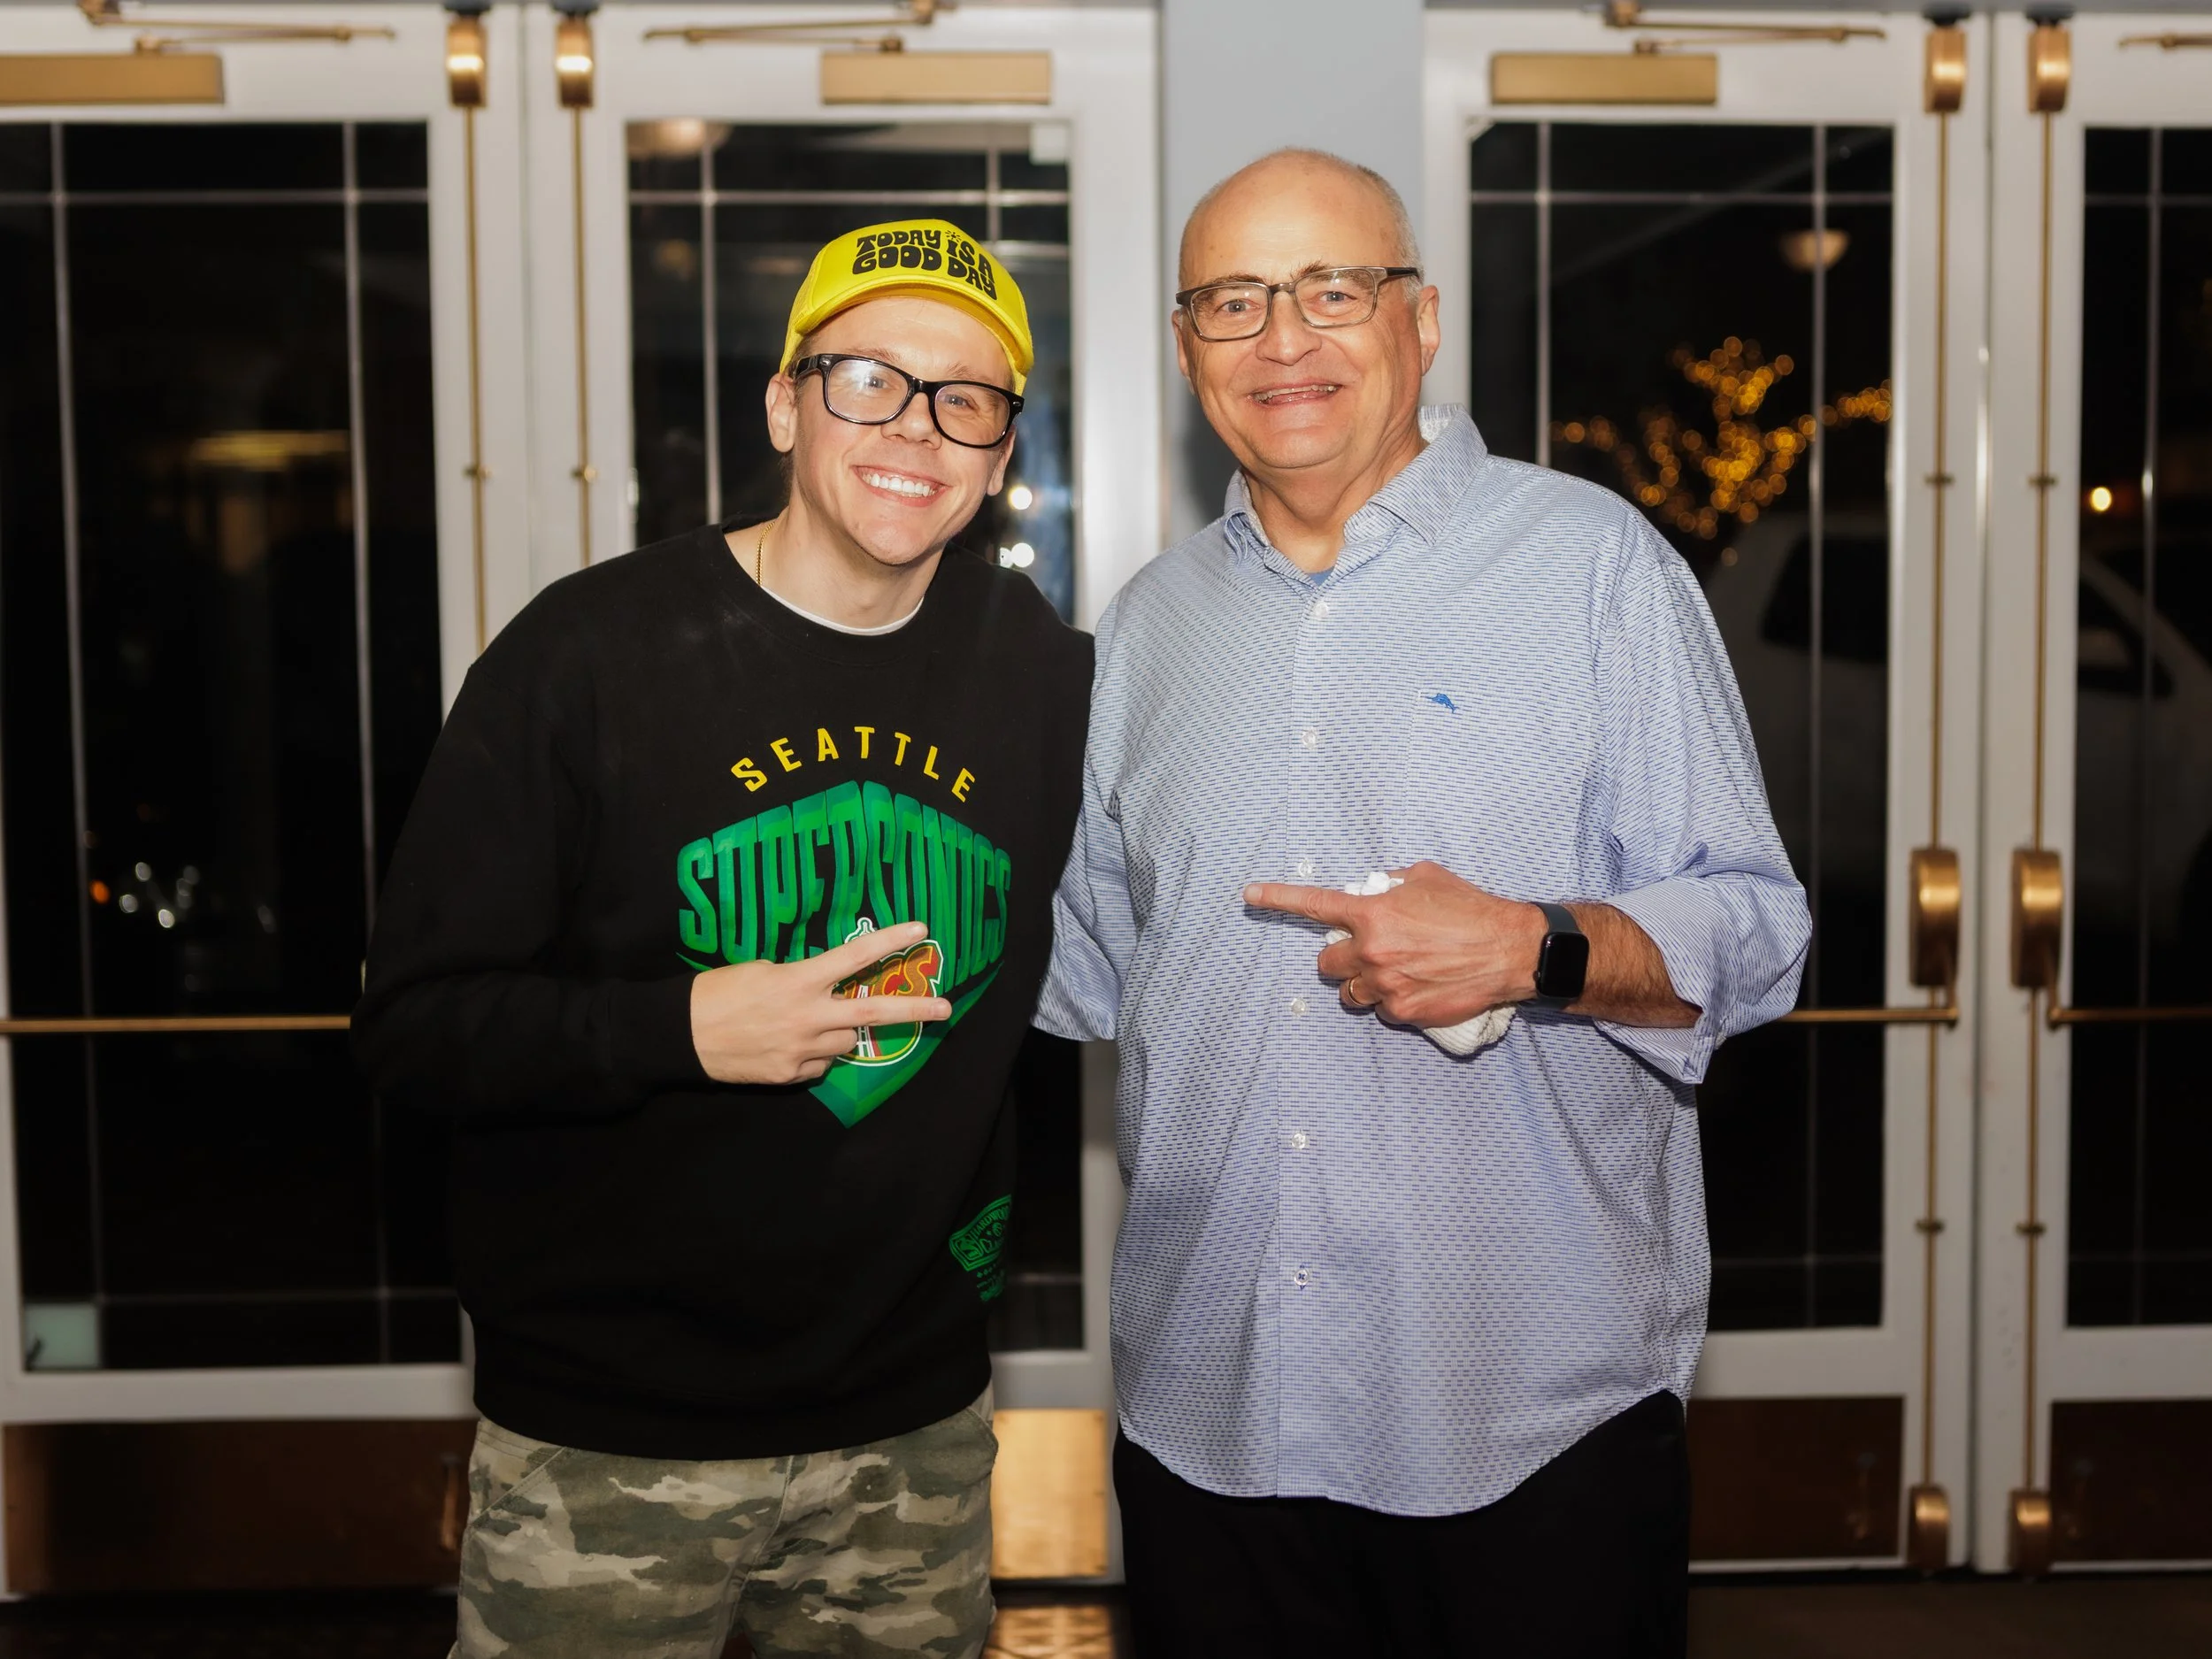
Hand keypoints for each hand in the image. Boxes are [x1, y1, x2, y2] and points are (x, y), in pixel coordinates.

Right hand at [689, 922, 951, 1084]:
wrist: (681, 1036)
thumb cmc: (717, 991)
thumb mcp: (761, 969)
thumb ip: (801, 978)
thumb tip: (826, 988)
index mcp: (799, 981)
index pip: (853, 957)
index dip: (889, 942)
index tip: (921, 931)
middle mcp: (807, 1016)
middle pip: (872, 1013)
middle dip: (914, 1010)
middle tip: (947, 1007)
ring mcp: (801, 1050)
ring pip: (846, 1041)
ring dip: (840, 1031)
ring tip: (810, 1022)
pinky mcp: (790, 1075)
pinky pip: (821, 1063)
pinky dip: (816, 1053)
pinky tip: (790, 1044)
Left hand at [1243, 861, 1545, 1025]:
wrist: (1510, 949)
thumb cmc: (1471, 909)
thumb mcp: (1425, 878)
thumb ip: (1389, 884)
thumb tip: (1372, 891)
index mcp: (1372, 913)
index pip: (1314, 904)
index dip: (1277, 898)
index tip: (1249, 894)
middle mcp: (1371, 951)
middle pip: (1326, 963)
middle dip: (1341, 958)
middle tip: (1368, 952)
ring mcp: (1385, 985)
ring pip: (1349, 992)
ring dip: (1362, 983)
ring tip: (1395, 973)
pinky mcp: (1404, 1012)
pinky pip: (1380, 1010)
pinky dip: (1392, 1001)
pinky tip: (1418, 988)